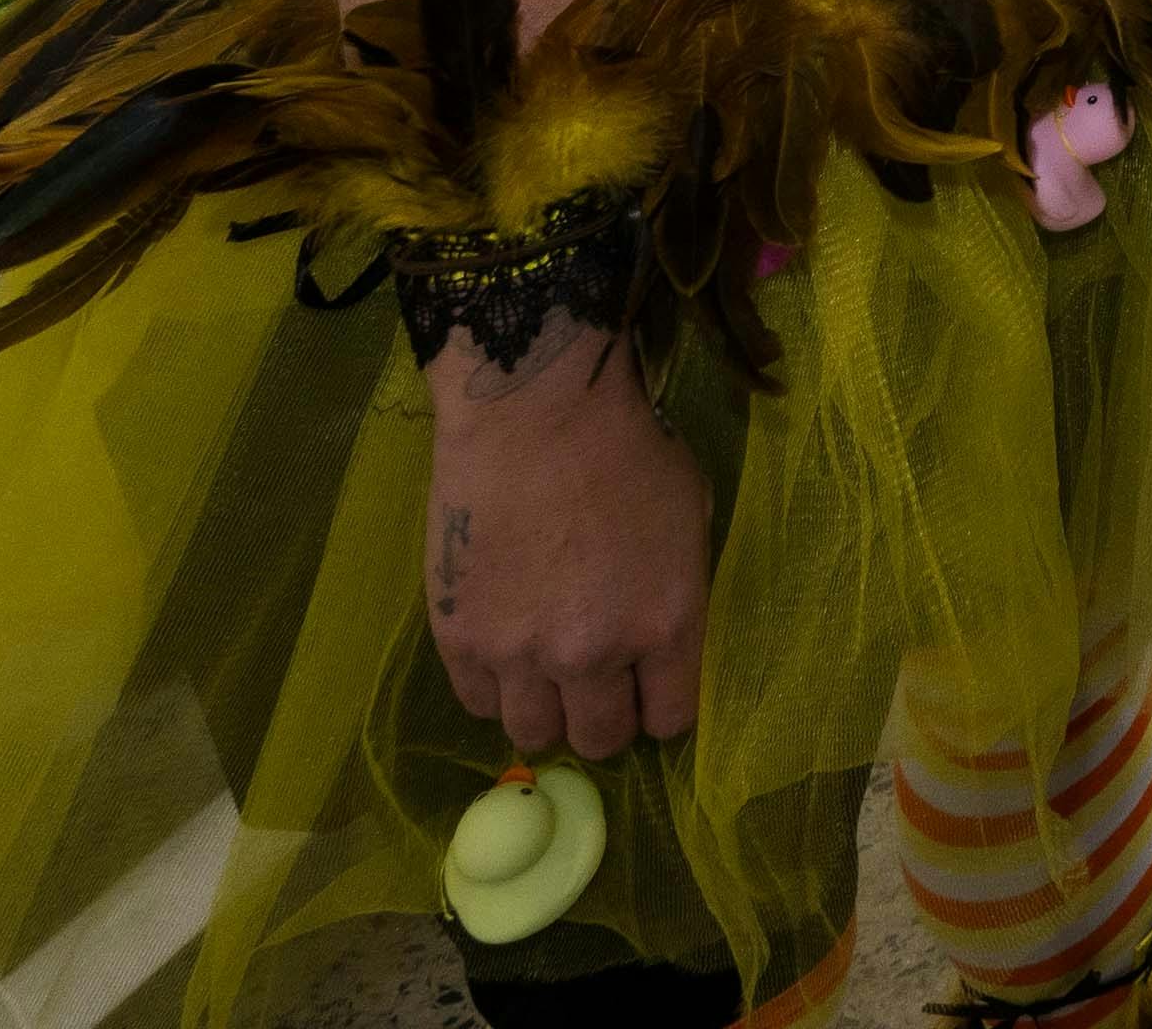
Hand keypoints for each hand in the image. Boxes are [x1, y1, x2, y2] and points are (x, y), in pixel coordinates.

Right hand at [422, 331, 709, 760]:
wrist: (534, 413)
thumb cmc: (629, 449)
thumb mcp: (691, 520)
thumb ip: (676, 594)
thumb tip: (660, 638)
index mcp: (667, 625)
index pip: (668, 720)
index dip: (659, 709)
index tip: (649, 693)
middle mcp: (595, 656)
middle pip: (600, 739)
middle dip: (603, 719)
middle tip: (595, 686)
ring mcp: (521, 654)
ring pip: (533, 734)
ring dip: (545, 711)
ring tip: (544, 676)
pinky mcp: (460, 641)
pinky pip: (479, 702)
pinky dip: (495, 687)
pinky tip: (504, 652)